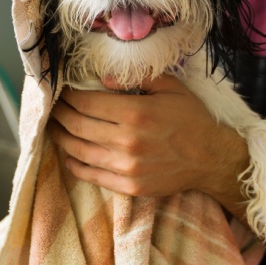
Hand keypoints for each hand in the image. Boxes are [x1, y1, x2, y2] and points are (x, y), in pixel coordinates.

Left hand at [47, 73, 248, 204]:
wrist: (211, 158)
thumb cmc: (191, 119)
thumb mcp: (170, 87)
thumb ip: (138, 78)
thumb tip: (104, 78)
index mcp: (136, 113)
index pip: (86, 103)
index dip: (69, 96)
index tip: (63, 91)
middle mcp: (127, 141)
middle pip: (77, 126)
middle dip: (60, 115)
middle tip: (54, 108)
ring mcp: (127, 167)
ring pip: (79, 151)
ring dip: (61, 138)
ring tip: (55, 128)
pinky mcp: (129, 186)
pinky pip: (91, 176)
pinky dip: (75, 165)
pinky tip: (70, 155)